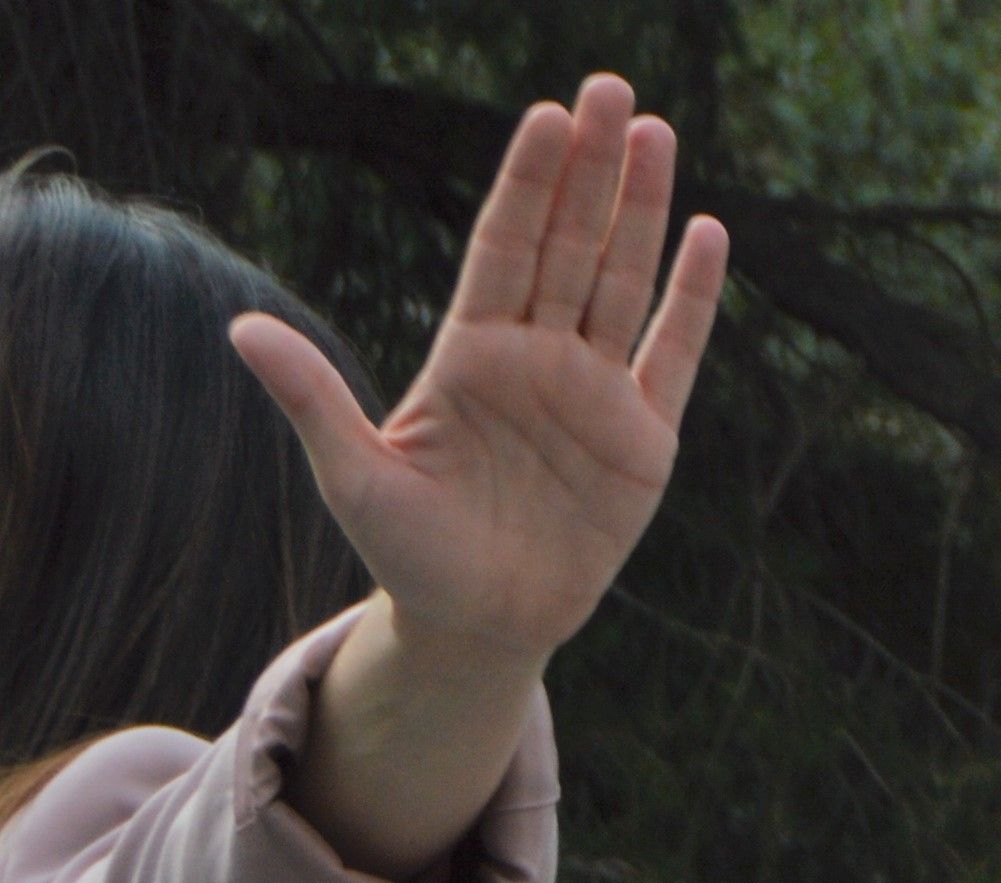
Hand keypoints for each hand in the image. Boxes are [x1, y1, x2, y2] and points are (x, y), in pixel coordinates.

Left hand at [235, 82, 726, 679]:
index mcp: (470, 352)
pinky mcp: (644, 439)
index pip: (505, 247)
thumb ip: (311, 396)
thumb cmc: (409, 552)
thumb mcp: (351, 474)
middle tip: (611, 91)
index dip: (527, 184)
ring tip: (656, 134)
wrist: (482, 622)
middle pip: (570, 243)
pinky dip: (693, 299)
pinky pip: (675, 355)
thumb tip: (240, 329)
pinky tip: (707, 236)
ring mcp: (595, 392)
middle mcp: (536, 356)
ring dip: (642, 209)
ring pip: (623, 281)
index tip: (547, 119)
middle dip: (591, 167)